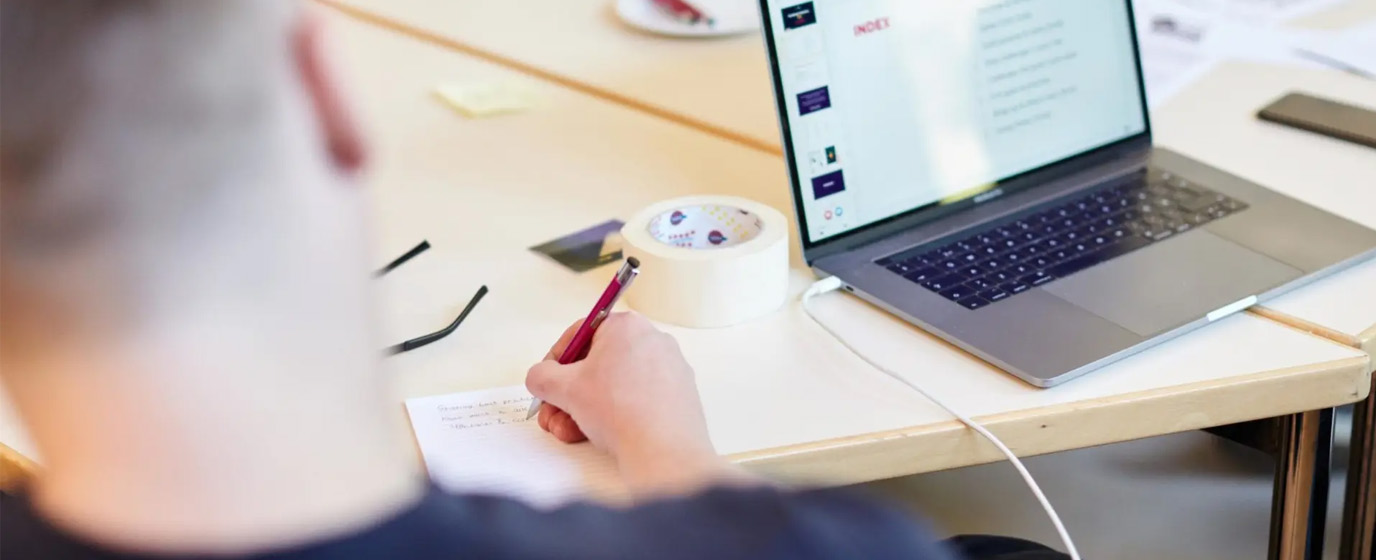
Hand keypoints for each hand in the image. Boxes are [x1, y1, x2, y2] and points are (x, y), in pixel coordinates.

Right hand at [526, 313, 750, 494]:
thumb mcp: (565, 388)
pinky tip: (597, 435)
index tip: (546, 382)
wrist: (662, 449)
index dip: (555, 361)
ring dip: (585, 409)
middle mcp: (652, 340)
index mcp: (626, 326)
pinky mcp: (679, 394)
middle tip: (553, 414)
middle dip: (568, 394)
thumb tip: (541, 377)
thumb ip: (542, 376)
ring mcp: (669, 367)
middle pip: (597, 364)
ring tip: (569, 431)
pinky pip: (637, 398)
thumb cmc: (618, 409)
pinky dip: (615, 414)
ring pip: (615, 385)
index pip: (579, 335)